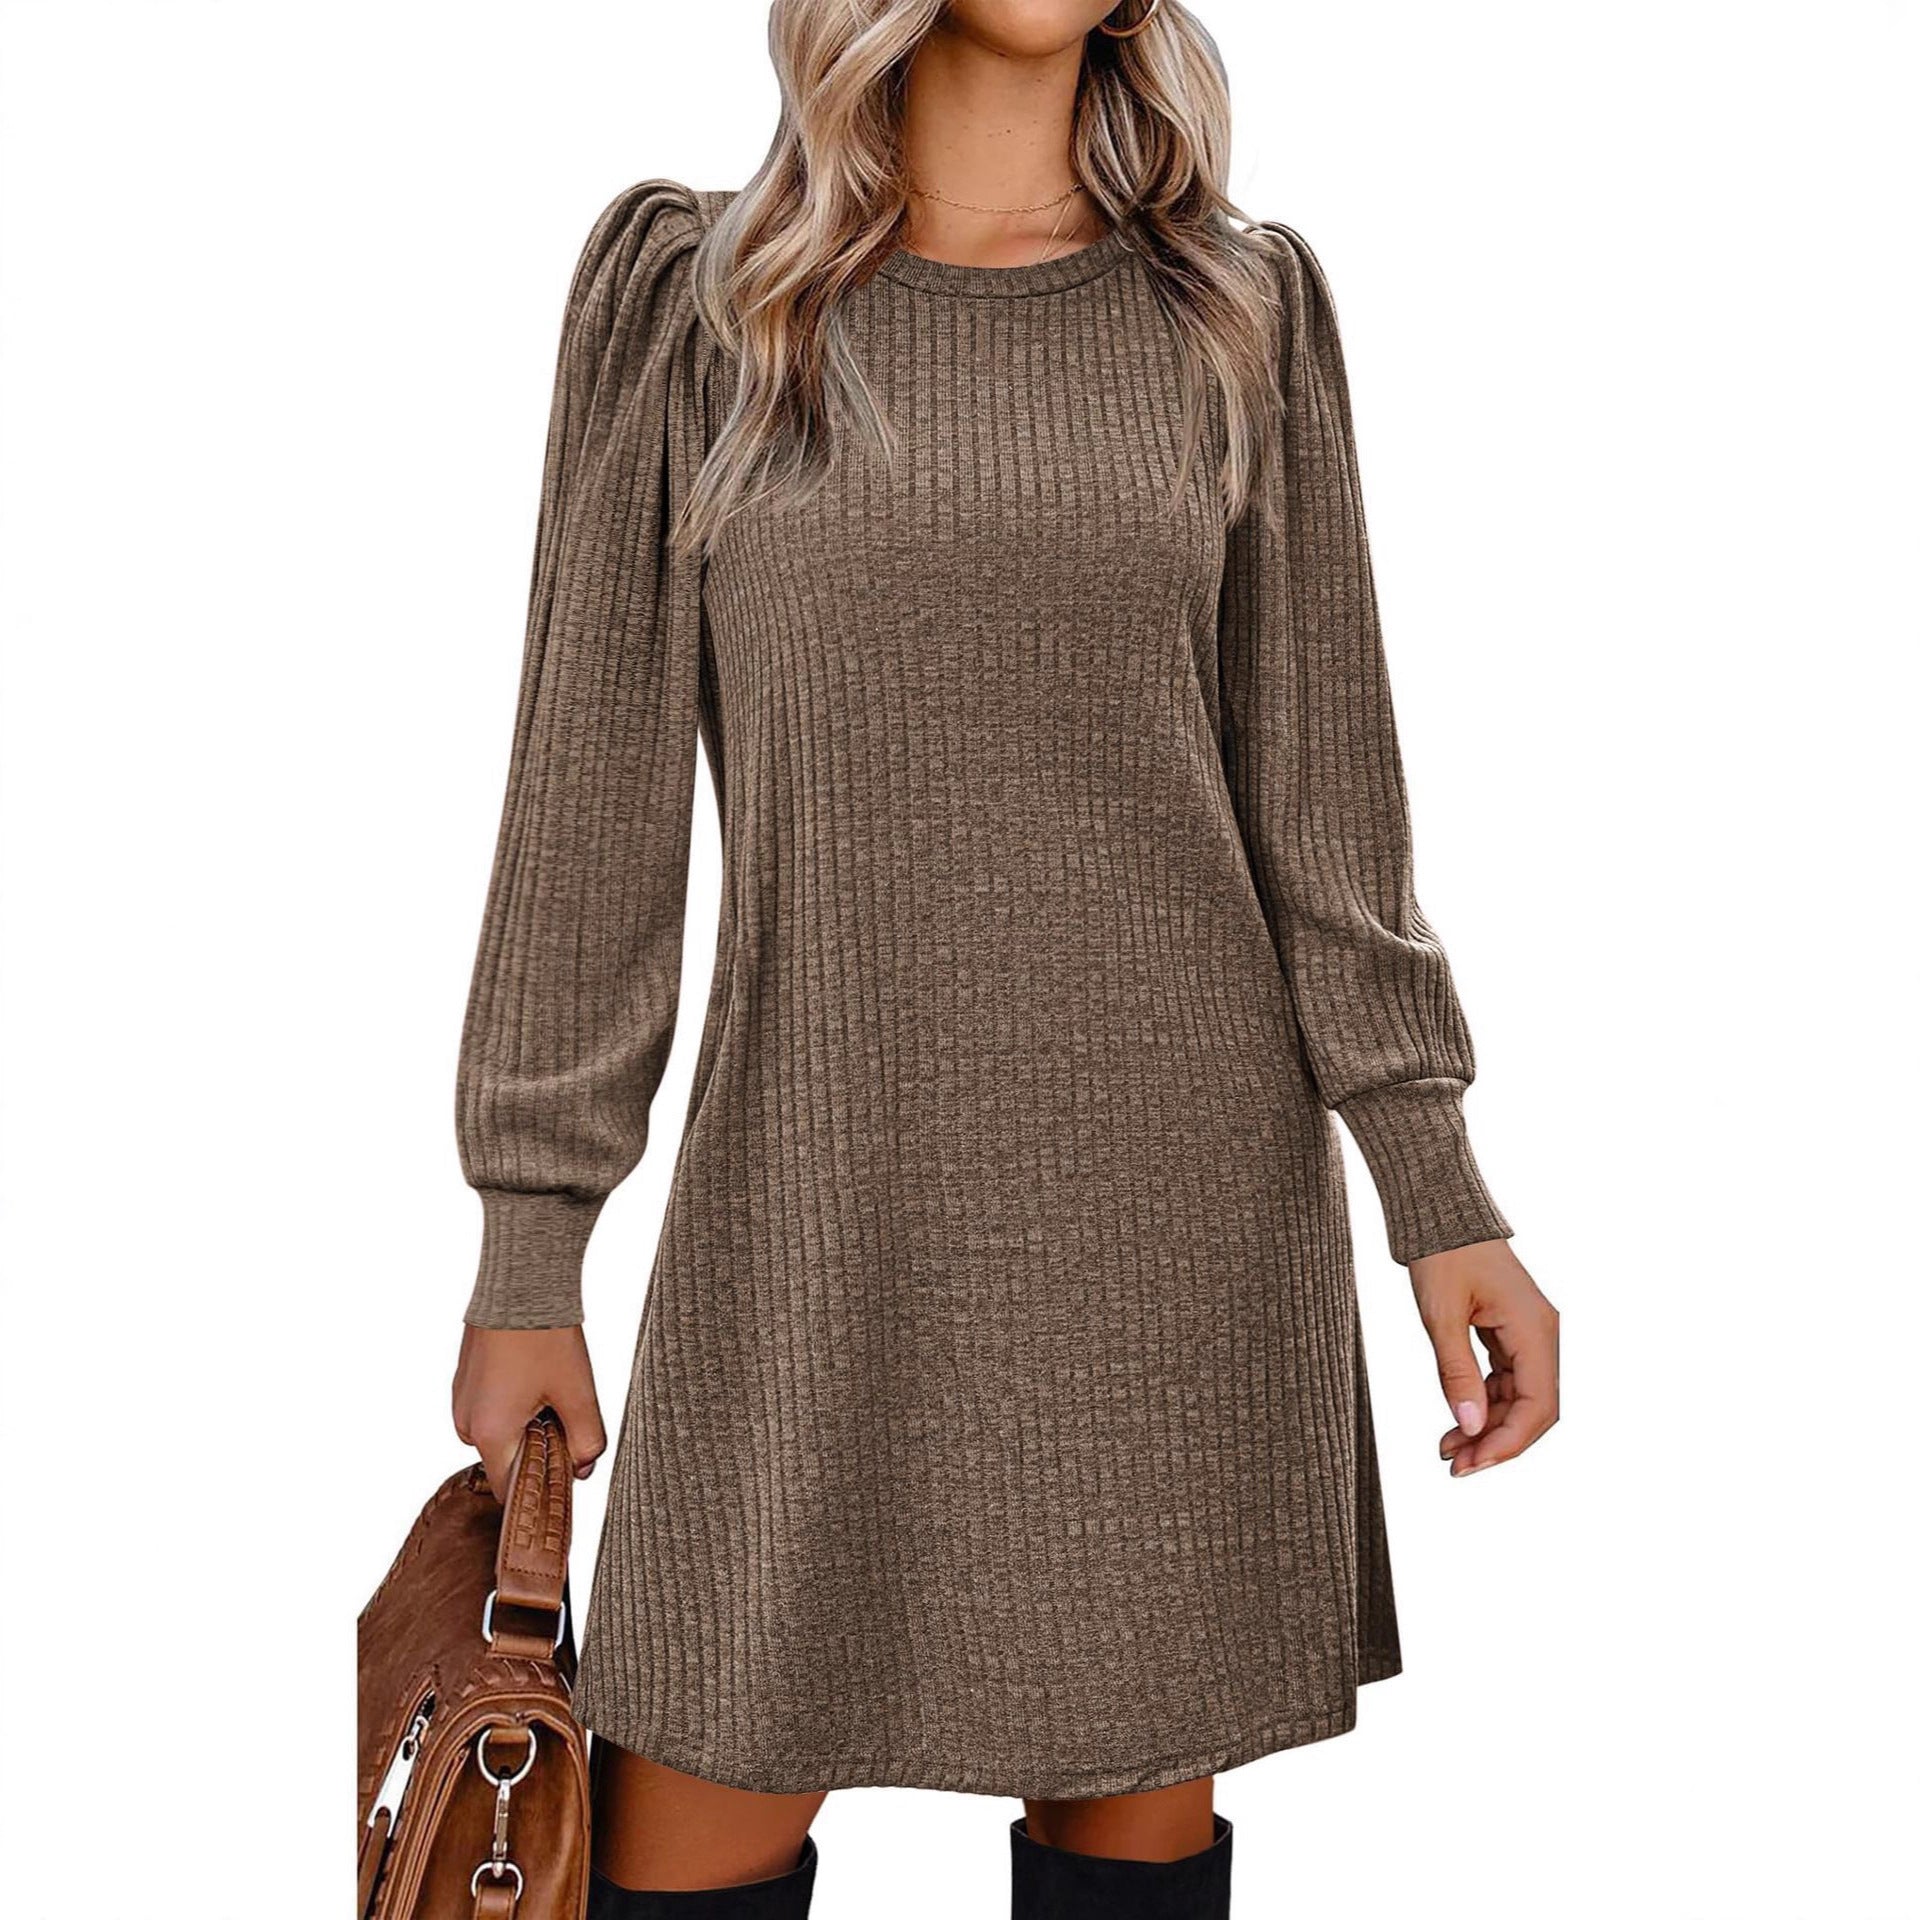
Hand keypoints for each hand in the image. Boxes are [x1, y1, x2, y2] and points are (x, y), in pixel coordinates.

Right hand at [451, 1324, 607, 1500]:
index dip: (540, 1488)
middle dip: (539, 1449)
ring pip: (501, 1432)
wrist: (521, 1283)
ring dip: (528, 1424)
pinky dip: (515, 1404)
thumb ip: (585, 1441)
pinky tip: (537, 1377)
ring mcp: (462, 1398)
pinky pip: (491, 1408)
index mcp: (489, 1433)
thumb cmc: (545, 1337)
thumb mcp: (577, 1394)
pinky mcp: (466, 1379)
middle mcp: (466, 1421)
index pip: (509, 1490)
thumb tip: (582, 1470)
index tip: (566, 1473)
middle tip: (567, 1419)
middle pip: (507, 1459)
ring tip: (553, 1391)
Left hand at [1409, 1239, 1558, 1476]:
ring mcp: (1528, 1335)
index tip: (1471, 1465)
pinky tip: (1456, 1422)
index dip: (1507, 1443)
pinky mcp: (1510, 1334)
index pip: (1539, 1406)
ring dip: (1488, 1427)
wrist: (1441, 1214)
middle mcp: (1542, 1335)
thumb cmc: (1442, 1253)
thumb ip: (1455, 1371)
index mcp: (1536, 1330)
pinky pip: (1506, 1381)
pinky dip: (1483, 1404)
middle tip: (1455, 1466)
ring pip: (1519, 1399)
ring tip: (1448, 1450)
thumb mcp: (1441, 1314)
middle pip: (1533, 1409)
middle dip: (1496, 1442)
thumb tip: (1470, 1428)